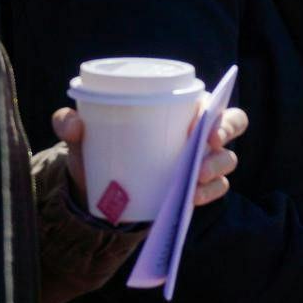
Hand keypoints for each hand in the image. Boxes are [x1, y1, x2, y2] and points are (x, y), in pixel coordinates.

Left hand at [53, 106, 246, 207]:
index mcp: (183, 109)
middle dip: (225, 136)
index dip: (220, 114)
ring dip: (216, 168)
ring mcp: (201, 161)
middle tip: (208, 147)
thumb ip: (69, 123)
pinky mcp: (198, 187)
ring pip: (226, 161)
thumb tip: (71, 123)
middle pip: (232, 126)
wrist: (99, 187)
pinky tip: (192, 197)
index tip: (205, 127)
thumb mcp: (83, 134)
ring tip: (194, 178)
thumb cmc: (101, 147)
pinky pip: (216, 189)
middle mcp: (199, 132)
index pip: (215, 105)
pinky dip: (208, 193)